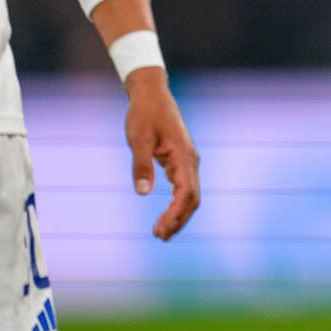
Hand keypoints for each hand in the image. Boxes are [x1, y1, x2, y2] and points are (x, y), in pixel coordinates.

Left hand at [124, 67, 200, 239]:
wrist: (152, 94)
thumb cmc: (144, 114)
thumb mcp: (138, 138)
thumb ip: (141, 165)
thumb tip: (143, 193)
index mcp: (183, 156)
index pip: (186, 193)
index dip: (176, 215)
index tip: (161, 231)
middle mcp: (191, 160)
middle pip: (192, 198)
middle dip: (178, 220)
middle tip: (159, 237)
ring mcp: (188, 161)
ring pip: (190, 194)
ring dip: (178, 214)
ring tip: (161, 232)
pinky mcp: (181, 160)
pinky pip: (184, 187)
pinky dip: (177, 203)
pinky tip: (166, 213)